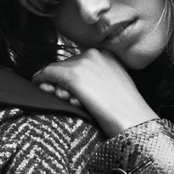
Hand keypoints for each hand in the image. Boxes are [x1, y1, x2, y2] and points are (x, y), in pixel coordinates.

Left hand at [33, 48, 156, 136]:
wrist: (133, 120)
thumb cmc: (126, 110)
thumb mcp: (113, 86)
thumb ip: (98, 79)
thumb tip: (75, 85)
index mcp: (107, 54)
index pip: (79, 61)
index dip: (68, 75)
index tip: (64, 86)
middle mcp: (94, 54)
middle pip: (66, 64)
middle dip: (60, 80)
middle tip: (61, 95)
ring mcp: (83, 64)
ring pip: (56, 69)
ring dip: (54, 84)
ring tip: (68, 100)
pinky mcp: (73, 76)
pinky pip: (48, 73)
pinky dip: (42, 80)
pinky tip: (40, 86)